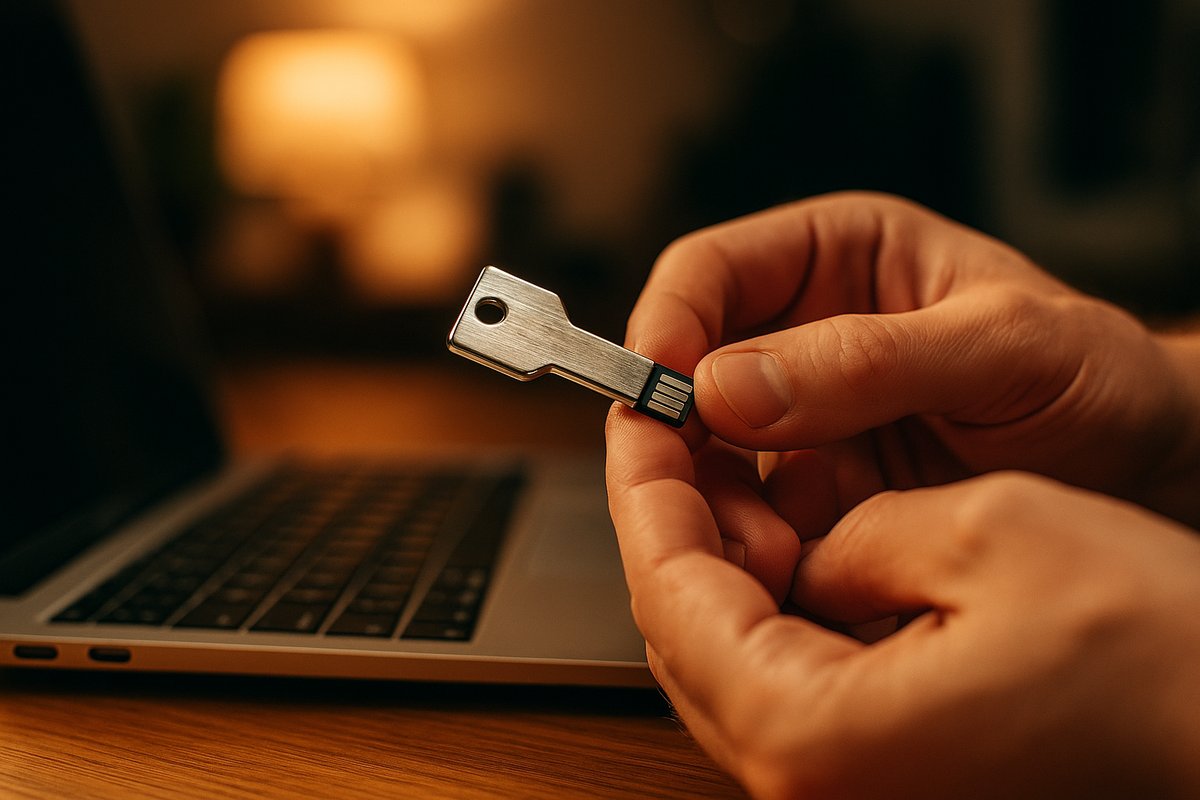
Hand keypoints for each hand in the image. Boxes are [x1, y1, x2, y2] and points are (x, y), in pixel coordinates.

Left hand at [606, 409, 1199, 798]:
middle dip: (674, 517)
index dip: (647, 486)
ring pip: (725, 651)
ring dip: (719, 556)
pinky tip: (794, 536)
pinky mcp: (876, 770)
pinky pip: (784, 676)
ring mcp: (838, 783)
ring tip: (733, 467)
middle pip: (681, 629)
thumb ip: (854, 533)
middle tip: (675, 431)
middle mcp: (807, 780)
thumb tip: (802, 538)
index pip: (668, 592)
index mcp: (812, 730)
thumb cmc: (1149, 652)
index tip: (640, 415)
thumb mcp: (988, 534)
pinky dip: (769, 599)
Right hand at [628, 192, 1199, 528]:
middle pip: (688, 373)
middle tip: (685, 491)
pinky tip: (788, 572)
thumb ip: (867, 359)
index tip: (656, 391)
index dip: (667, 325)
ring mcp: (809, 423)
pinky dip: (752, 547)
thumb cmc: (1102, 381)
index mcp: (839, 259)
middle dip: (680, 437)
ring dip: (713, 503)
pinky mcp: (823, 496)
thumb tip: (724, 385)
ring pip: (708, 457)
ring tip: (762, 549)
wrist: (1156, 479)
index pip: (708, 274)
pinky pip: (752, 518)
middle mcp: (807, 337)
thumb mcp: (1004, 348)